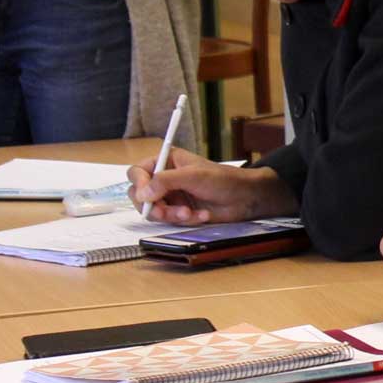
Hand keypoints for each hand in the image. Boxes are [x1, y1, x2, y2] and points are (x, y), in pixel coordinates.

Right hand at [128, 148, 290, 223]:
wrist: (244, 198)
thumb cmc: (223, 180)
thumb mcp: (194, 176)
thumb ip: (165, 181)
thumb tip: (142, 193)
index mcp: (166, 161)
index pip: (137, 172)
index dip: (139, 184)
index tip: (147, 196)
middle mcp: (164, 178)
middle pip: (139, 195)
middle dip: (154, 206)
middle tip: (165, 213)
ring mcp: (171, 196)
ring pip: (153, 211)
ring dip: (171, 215)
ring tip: (190, 214)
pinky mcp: (178, 212)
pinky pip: (169, 221)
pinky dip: (183, 220)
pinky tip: (201, 216)